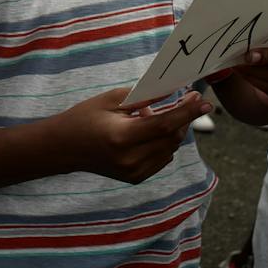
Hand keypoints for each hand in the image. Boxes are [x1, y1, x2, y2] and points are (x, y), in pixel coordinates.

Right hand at [51, 87, 209, 183]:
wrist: (64, 148)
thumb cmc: (85, 117)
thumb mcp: (112, 99)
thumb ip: (145, 96)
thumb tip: (174, 90)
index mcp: (123, 137)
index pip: (166, 125)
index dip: (188, 112)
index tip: (203, 101)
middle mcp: (131, 159)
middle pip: (172, 138)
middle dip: (183, 119)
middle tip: (185, 100)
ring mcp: (134, 172)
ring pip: (170, 149)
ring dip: (172, 130)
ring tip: (151, 115)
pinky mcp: (135, 177)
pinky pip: (162, 158)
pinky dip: (163, 142)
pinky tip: (146, 131)